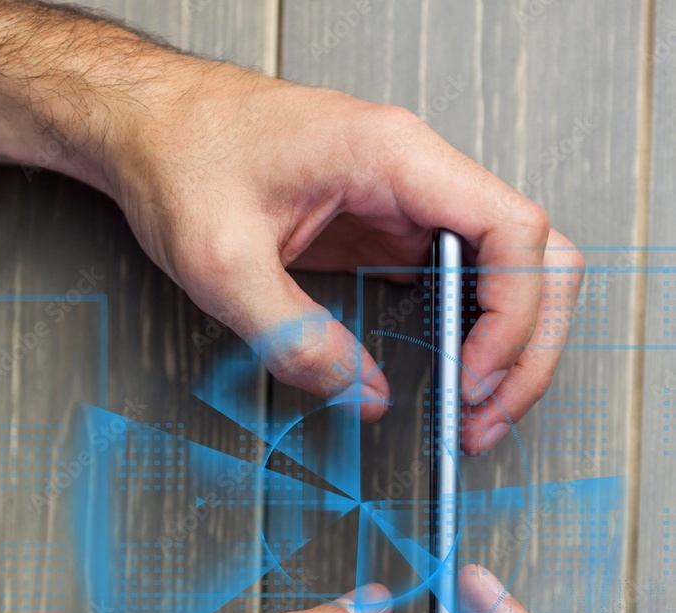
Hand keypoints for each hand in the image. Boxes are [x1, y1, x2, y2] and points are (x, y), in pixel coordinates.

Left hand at [94, 55, 583, 433]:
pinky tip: (447, 376)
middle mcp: (416, 175)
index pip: (513, 230)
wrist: (147, 126)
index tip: (473, 380)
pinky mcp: (387, 232)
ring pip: (508, 272)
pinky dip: (468, 336)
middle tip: (484, 415)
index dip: (513, 316)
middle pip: (534, 256)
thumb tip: (362, 396)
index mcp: (393, 157)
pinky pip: (458, 284)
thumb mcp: (222, 263)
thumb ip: (295, 339)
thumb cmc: (178, 156)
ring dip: (507, 345)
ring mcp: (407, 204)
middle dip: (526, 345)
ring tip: (474, 410)